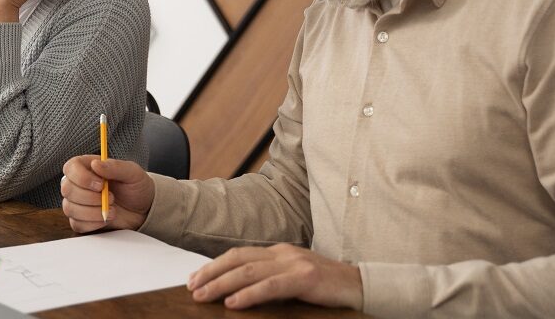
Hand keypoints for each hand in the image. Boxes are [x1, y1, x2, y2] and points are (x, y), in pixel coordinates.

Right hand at [60, 155, 154, 232]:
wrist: (143, 209)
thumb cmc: (136, 187)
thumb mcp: (132, 172)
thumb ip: (115, 166)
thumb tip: (96, 164)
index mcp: (86, 166)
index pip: (70, 168)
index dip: (82, 178)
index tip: (101, 184)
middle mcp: (77, 184)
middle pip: (67, 189)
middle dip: (90, 197)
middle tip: (111, 198)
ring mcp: (77, 203)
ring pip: (70, 208)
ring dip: (93, 212)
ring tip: (112, 210)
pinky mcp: (80, 220)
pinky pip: (77, 224)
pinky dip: (93, 223)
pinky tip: (106, 219)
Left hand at [187, 244, 361, 310]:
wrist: (363, 287)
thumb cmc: (327, 288)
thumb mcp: (293, 280)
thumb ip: (269, 281)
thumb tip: (236, 294)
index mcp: (278, 252)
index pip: (238, 255)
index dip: (214, 266)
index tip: (195, 279)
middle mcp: (283, 253)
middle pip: (237, 259)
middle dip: (211, 273)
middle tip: (191, 287)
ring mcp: (295, 263)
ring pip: (249, 271)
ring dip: (222, 284)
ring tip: (203, 296)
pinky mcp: (306, 277)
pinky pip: (271, 286)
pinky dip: (249, 294)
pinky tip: (233, 303)